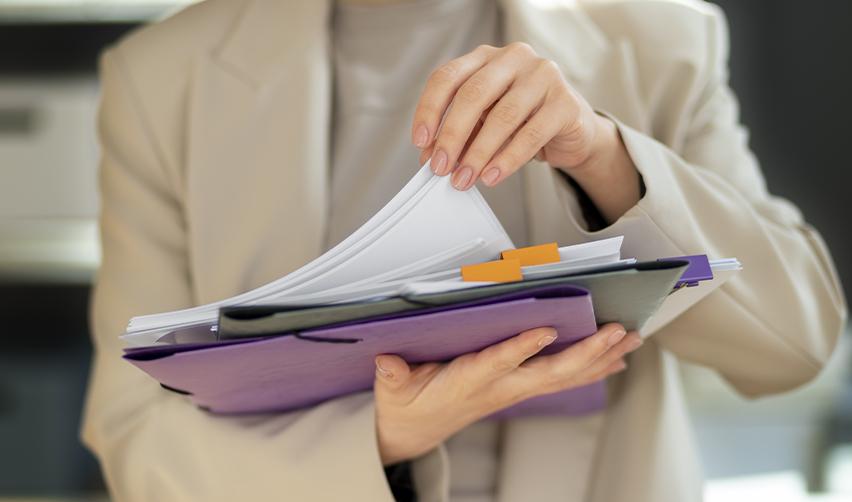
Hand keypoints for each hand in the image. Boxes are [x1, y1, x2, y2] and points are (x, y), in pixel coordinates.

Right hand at [373, 323, 641, 464]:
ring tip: (630, 339)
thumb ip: (392, 375)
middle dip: (585, 353)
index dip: (521, 348)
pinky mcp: (519, 389)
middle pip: (548, 374)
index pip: (497, 364)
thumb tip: (386, 360)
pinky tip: (615, 358)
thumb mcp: (393, 390)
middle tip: (615, 332)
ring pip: (563, 377)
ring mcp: (513, 391)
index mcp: (467, 382)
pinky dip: (591, 368)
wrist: (416, 432)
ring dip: (599, 358)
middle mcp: (499, 389)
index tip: (546, 329)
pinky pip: (562, 380)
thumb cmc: (408, 404)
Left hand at [411, 43, 640, 221]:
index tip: (420, 142)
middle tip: (440, 167)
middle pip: (473, 94)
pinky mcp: (565, 102)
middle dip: (452, 135)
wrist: (571, 129)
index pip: (447, 77)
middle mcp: (514, 58)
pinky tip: (493, 176)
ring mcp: (543, 76)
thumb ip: (459, 134)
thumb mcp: (483, 123)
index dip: (430, 110)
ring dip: (478, 153)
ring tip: (465, 178)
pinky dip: (508, 159)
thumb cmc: (522, 121)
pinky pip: (532, 134)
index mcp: (485, 57)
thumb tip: (431, 156)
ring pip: (502, 116)